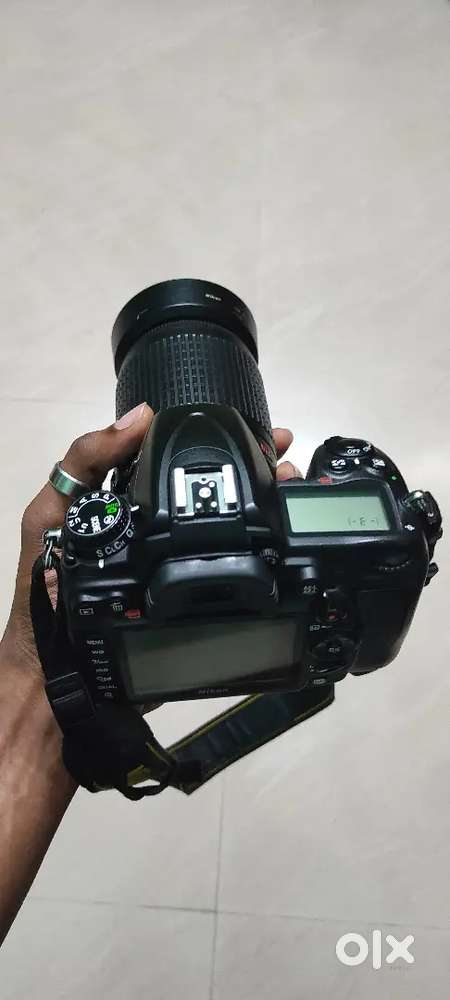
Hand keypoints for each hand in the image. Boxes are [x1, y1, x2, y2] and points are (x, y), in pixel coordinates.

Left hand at [0, 406, 299, 676]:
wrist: (60, 673)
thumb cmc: (46, 590)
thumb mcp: (52, 517)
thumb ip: (83, 465)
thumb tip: (139, 416)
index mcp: (129, 504)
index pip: (178, 461)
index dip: (216, 441)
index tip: (254, 429)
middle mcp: (161, 531)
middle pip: (216, 494)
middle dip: (258, 474)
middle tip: (289, 461)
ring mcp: (183, 567)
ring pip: (234, 530)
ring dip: (270, 508)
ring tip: (296, 491)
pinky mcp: (199, 604)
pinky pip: (237, 573)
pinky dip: (269, 556)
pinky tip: (289, 541)